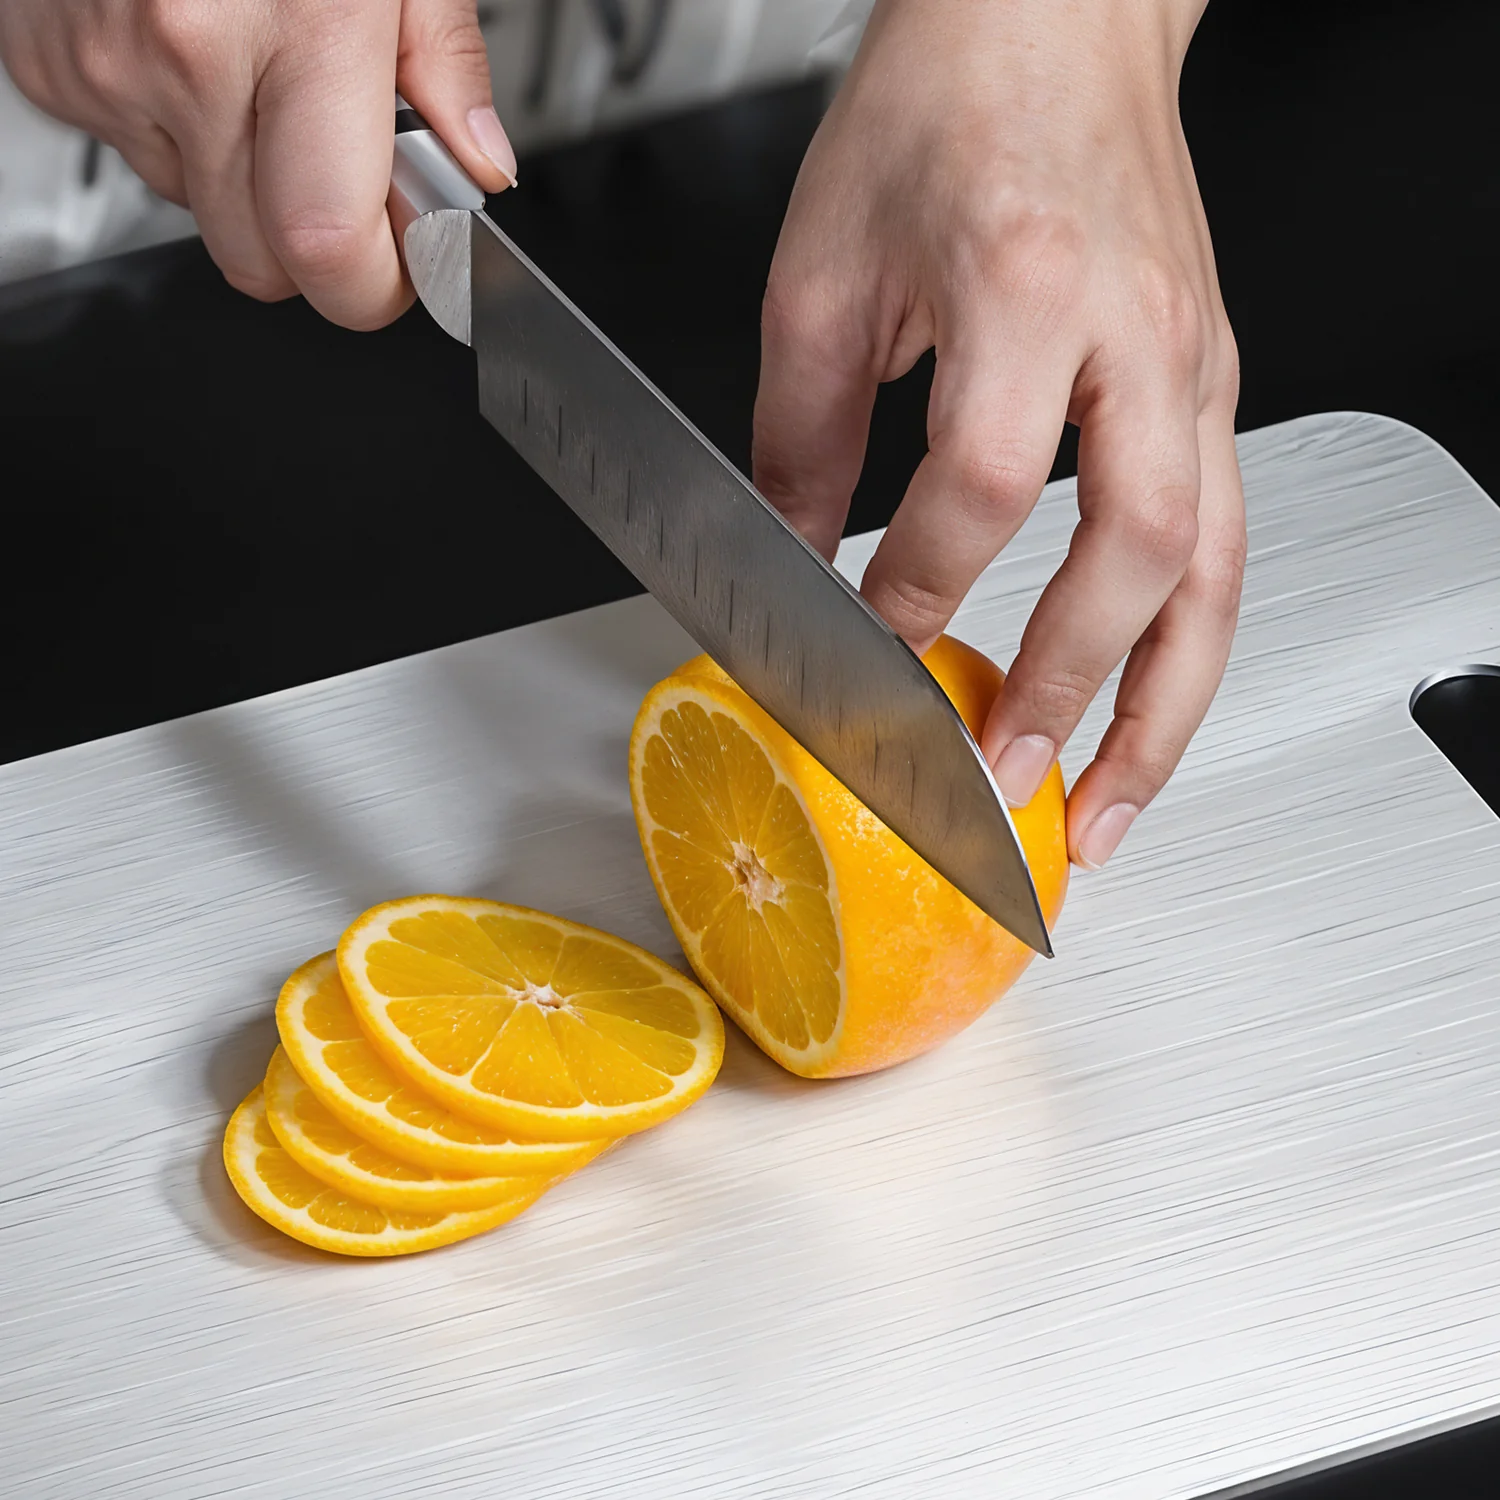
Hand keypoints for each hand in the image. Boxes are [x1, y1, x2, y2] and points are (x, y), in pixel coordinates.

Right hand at [0, 0, 516, 328]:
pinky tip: (199, 52)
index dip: (374, 287)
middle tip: (348, 180)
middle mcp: (185, 52)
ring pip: (198, 211)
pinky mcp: (49, 62)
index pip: (326, 247)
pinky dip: (178, 128)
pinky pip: (136, 154)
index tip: (405, 271)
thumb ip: (441, 67)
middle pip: (261, 263)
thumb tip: (478, 166)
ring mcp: (106, 63)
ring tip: (263, 73)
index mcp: (293, 24)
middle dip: (316, 249)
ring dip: (245, 179)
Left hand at [754, 0, 1244, 870]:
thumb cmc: (949, 99)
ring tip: (1106, 806)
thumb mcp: (825, 266)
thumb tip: (790, 559)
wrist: (1054, 18)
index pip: (982, 488)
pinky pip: (1223, 540)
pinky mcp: (1213, 385)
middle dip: (1065, 694)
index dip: (917, 594)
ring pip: (1215, 572)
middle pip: (1136, 555)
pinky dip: (1184, 645)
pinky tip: (1141, 705)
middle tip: (999, 786)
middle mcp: (1141, 332)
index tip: (862, 658)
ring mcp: (1198, 364)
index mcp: (1032, 285)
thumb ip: (801, 433)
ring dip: (1162, 711)